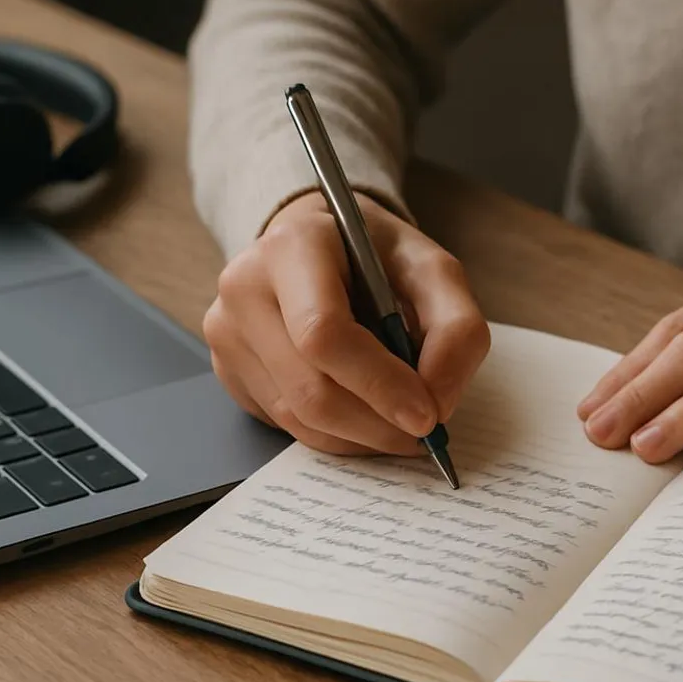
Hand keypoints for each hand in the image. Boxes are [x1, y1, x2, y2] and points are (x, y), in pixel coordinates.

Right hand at [203, 190, 490, 454]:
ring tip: (398, 425)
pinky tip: (363, 415)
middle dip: (376, 424)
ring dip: (359, 437)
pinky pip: (283, 423)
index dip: (379, 384)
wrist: (320, 244)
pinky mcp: (226, 367)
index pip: (324, 333)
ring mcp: (226, 331)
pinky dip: (334, 435)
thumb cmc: (376, 256)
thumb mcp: (433, 271)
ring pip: (296, 417)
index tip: (427, 415)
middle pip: (309, 388)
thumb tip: (439, 401)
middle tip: (423, 434)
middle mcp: (244, 286)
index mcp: (292, 246)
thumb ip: (456, 329)